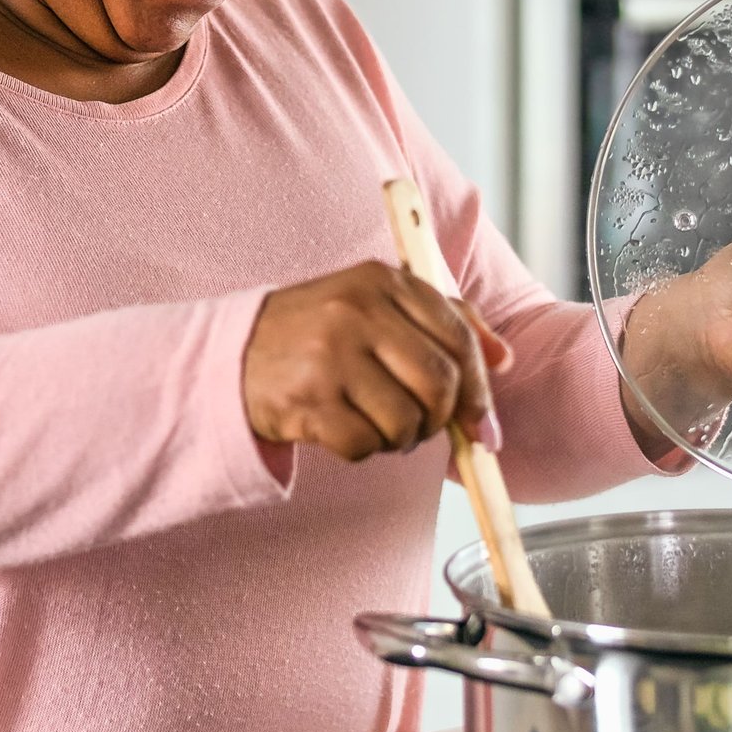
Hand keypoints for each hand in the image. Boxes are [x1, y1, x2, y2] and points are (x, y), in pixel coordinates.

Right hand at [245, 262, 511, 461]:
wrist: (229, 357)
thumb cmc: (315, 334)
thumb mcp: (375, 305)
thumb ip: (442, 320)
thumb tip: (503, 359)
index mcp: (380, 280)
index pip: (457, 336)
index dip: (480, 387)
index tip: (485, 423)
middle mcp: (355, 311)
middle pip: (439, 383)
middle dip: (441, 420)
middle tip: (424, 428)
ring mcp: (329, 355)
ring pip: (406, 420)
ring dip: (400, 438)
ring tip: (376, 424)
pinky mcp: (306, 399)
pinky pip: (364, 445)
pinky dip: (363, 450)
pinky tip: (343, 430)